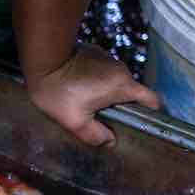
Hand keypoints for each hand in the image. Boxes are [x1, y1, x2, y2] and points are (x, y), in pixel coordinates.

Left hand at [26, 43, 160, 146]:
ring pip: (114, 83)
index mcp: (123, 85)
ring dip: (104, 94)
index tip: (142, 124)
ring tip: (84, 104)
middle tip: (102, 119)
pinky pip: (102, 73)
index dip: (152, 113)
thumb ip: (95, 135)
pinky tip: (76, 90)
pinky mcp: (94, 53)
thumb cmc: (58, 90)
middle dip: (120, 107)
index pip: (152, 100)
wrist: (42, 58)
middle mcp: (120, 70)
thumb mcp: (75, 121)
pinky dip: (94, 83)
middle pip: (131, 93)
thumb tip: (109, 141)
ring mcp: (108, 59)